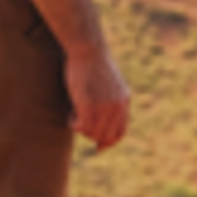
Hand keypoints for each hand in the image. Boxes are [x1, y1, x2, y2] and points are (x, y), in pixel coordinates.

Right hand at [67, 38, 132, 153]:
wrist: (88, 48)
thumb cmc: (93, 63)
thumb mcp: (109, 83)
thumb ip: (110, 100)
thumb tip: (101, 118)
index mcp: (124, 101)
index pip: (120, 132)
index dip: (109, 142)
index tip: (99, 148)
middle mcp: (117, 106)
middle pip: (104, 136)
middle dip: (90, 133)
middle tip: (79, 118)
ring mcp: (104, 107)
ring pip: (92, 133)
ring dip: (80, 127)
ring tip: (75, 109)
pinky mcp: (89, 104)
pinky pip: (81, 126)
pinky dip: (74, 123)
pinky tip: (71, 111)